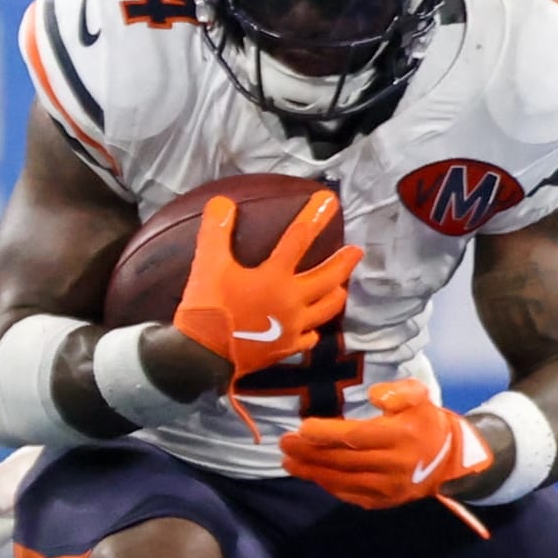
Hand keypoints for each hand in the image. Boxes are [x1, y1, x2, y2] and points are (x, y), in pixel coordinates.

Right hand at [173, 191, 360, 378]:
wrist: (200, 357)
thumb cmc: (206, 308)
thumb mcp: (208, 264)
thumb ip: (216, 231)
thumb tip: (222, 202)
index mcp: (275, 277)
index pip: (300, 238)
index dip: (315, 216)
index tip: (330, 200)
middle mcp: (291, 302)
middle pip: (327, 277)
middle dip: (344, 262)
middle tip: (357, 251)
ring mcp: (292, 328)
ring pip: (326, 309)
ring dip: (336, 294)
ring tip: (341, 287)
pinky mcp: (285, 349)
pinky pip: (309, 338)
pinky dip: (313, 330)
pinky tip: (312, 328)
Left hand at [280, 379, 492, 509]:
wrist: (449, 462)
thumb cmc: (426, 423)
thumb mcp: (420, 396)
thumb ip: (398, 392)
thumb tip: (374, 396)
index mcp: (400, 437)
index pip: (356, 436)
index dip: (326, 433)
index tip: (302, 428)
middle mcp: (392, 465)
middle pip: (343, 460)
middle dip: (310, 453)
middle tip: (284, 444)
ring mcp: (387, 488)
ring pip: (342, 480)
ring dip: (312, 472)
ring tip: (289, 462)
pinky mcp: (383, 501)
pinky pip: (350, 494)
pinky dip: (328, 485)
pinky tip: (312, 475)